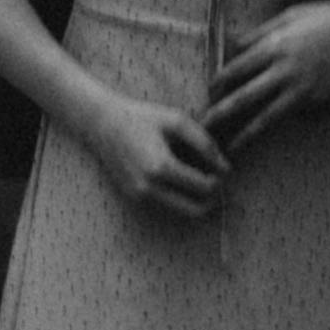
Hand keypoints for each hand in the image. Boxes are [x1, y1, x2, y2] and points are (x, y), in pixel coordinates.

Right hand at [90, 90, 231, 221]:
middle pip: (196, 210)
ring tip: (198, 176)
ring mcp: (140, 196)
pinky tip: (178, 176)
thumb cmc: (142, 118)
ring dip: (196, 199)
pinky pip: (167, 206)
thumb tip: (226, 168)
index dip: (220, 179)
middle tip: (215, 179)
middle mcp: (149, 187)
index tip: (222, 167)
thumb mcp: (177, 121)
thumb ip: (205, 144)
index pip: (205, 187)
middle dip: (212, 197)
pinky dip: (179, 197)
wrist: (103, 123)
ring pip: (182, 212)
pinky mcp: (134, 198)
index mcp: (161, 167)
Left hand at [204, 0, 329, 155]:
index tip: (209, 92)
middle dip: (220, 113)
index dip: (219, 82)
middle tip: (202, 126)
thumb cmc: (324, 19)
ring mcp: (300, 88)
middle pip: (243, 96)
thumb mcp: (288, 17)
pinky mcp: (315, 100)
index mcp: (273, 46)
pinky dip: (275, 124)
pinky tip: (264, 134)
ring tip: (231, 147)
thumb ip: (260, 33)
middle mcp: (283, 70)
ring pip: (266, 116)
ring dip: (245, 133)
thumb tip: (234, 47)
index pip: (235, 69)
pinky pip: (290, 113)